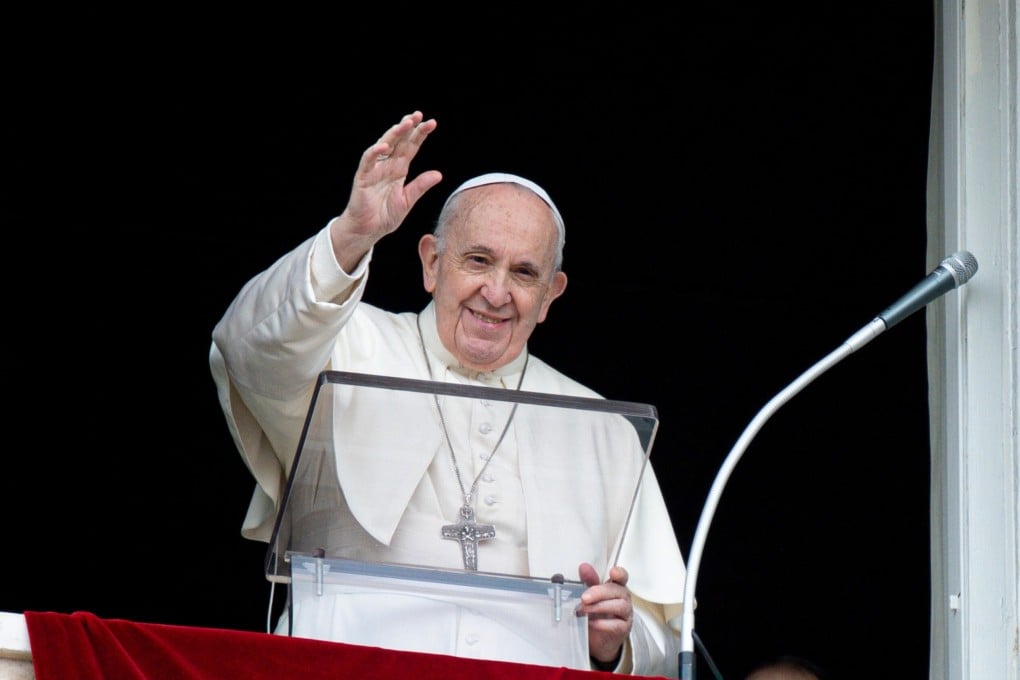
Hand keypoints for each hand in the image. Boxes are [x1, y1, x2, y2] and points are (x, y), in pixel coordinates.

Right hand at [330, 111, 442, 270]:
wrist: (368, 230)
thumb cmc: (385, 216)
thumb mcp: (407, 200)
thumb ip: (420, 186)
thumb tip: (438, 174)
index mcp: (399, 170)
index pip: (411, 147)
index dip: (420, 135)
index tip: (432, 123)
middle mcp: (387, 166)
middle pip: (399, 142)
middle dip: (408, 127)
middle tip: (419, 115)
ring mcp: (374, 169)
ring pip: (384, 145)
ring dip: (394, 134)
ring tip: (406, 123)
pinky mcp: (362, 177)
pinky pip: (368, 161)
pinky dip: (374, 152)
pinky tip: (384, 145)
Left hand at [577, 562, 631, 668]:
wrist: (597, 638)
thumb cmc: (596, 614)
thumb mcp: (591, 596)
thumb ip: (588, 581)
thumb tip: (584, 567)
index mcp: (615, 587)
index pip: (622, 577)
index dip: (619, 574)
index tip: (613, 573)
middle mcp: (623, 598)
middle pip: (617, 590)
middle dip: (599, 593)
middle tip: (584, 598)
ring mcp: (625, 614)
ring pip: (619, 606)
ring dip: (599, 607)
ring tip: (584, 610)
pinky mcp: (623, 629)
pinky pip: (616, 625)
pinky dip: (602, 623)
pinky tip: (591, 622)